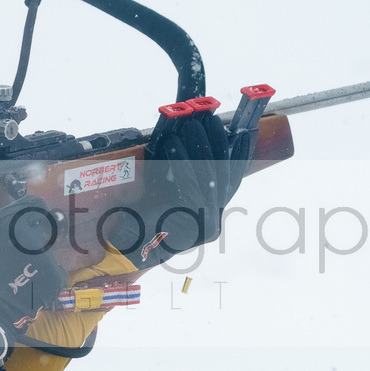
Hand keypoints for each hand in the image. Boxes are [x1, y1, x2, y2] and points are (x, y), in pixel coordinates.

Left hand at [104, 97, 250, 267]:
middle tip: (211, 120)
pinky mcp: (188, 222)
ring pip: (208, 177)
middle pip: (224, 176)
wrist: (125, 251)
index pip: (233, 182)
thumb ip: (185, 177)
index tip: (244, 130)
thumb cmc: (142, 222)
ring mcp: (203, 225)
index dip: (241, 155)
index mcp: (210, 218)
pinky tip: (173, 143)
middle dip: (219, 144)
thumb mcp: (168, 196)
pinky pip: (188, 184)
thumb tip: (192, 141)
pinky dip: (181, 161)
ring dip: (200, 146)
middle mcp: (212, 223)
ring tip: (192, 125)